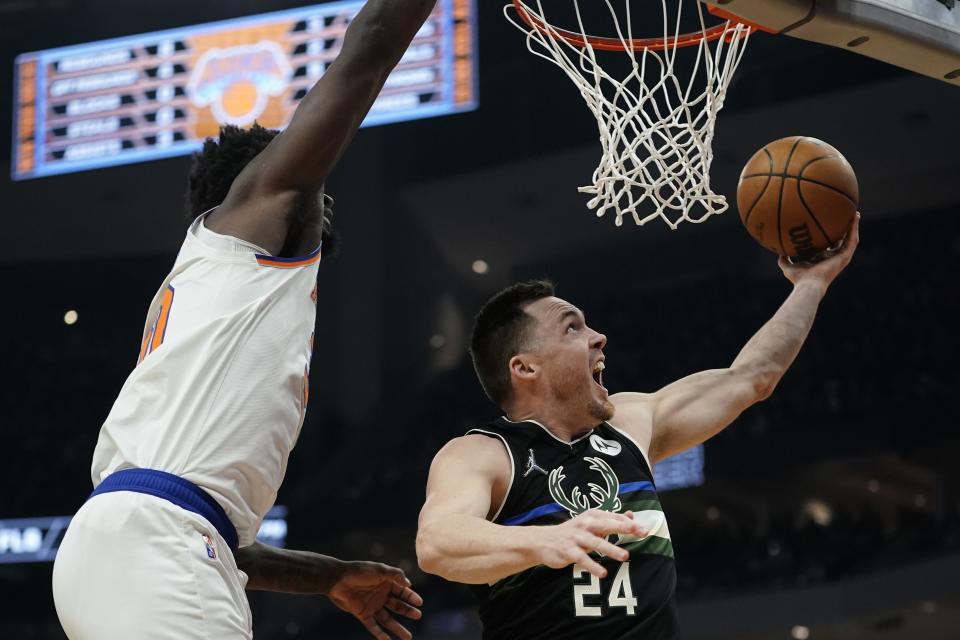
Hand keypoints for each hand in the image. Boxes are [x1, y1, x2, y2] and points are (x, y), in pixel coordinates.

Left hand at [328, 561, 423, 639]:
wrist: (337, 579)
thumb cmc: (358, 571)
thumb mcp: (379, 569)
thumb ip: (395, 575)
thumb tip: (409, 584)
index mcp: (385, 583)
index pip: (402, 591)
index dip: (411, 597)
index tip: (420, 603)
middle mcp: (380, 595)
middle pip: (397, 606)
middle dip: (408, 611)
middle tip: (418, 615)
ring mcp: (372, 606)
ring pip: (388, 619)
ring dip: (398, 628)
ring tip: (408, 638)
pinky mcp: (362, 614)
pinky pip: (373, 626)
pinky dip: (380, 634)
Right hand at [532, 509, 647, 578]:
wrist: (542, 541)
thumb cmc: (572, 533)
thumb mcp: (590, 523)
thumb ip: (610, 520)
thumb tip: (631, 515)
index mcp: (592, 515)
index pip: (613, 517)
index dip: (629, 523)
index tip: (644, 529)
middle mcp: (584, 523)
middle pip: (607, 524)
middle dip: (624, 528)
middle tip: (641, 533)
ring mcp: (576, 537)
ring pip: (595, 542)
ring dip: (610, 549)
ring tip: (625, 556)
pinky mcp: (568, 550)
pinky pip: (582, 558)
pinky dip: (592, 566)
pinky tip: (602, 573)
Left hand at [779, 212, 859, 287]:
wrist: (808, 284)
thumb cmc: (798, 279)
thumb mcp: (788, 266)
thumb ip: (784, 259)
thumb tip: (779, 250)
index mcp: (822, 258)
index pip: (829, 244)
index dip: (829, 234)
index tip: (828, 222)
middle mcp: (833, 256)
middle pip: (842, 239)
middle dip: (844, 228)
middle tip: (845, 215)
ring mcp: (840, 257)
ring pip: (850, 238)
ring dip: (853, 226)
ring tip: (854, 213)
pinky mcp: (845, 256)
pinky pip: (852, 240)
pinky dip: (854, 229)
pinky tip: (854, 219)